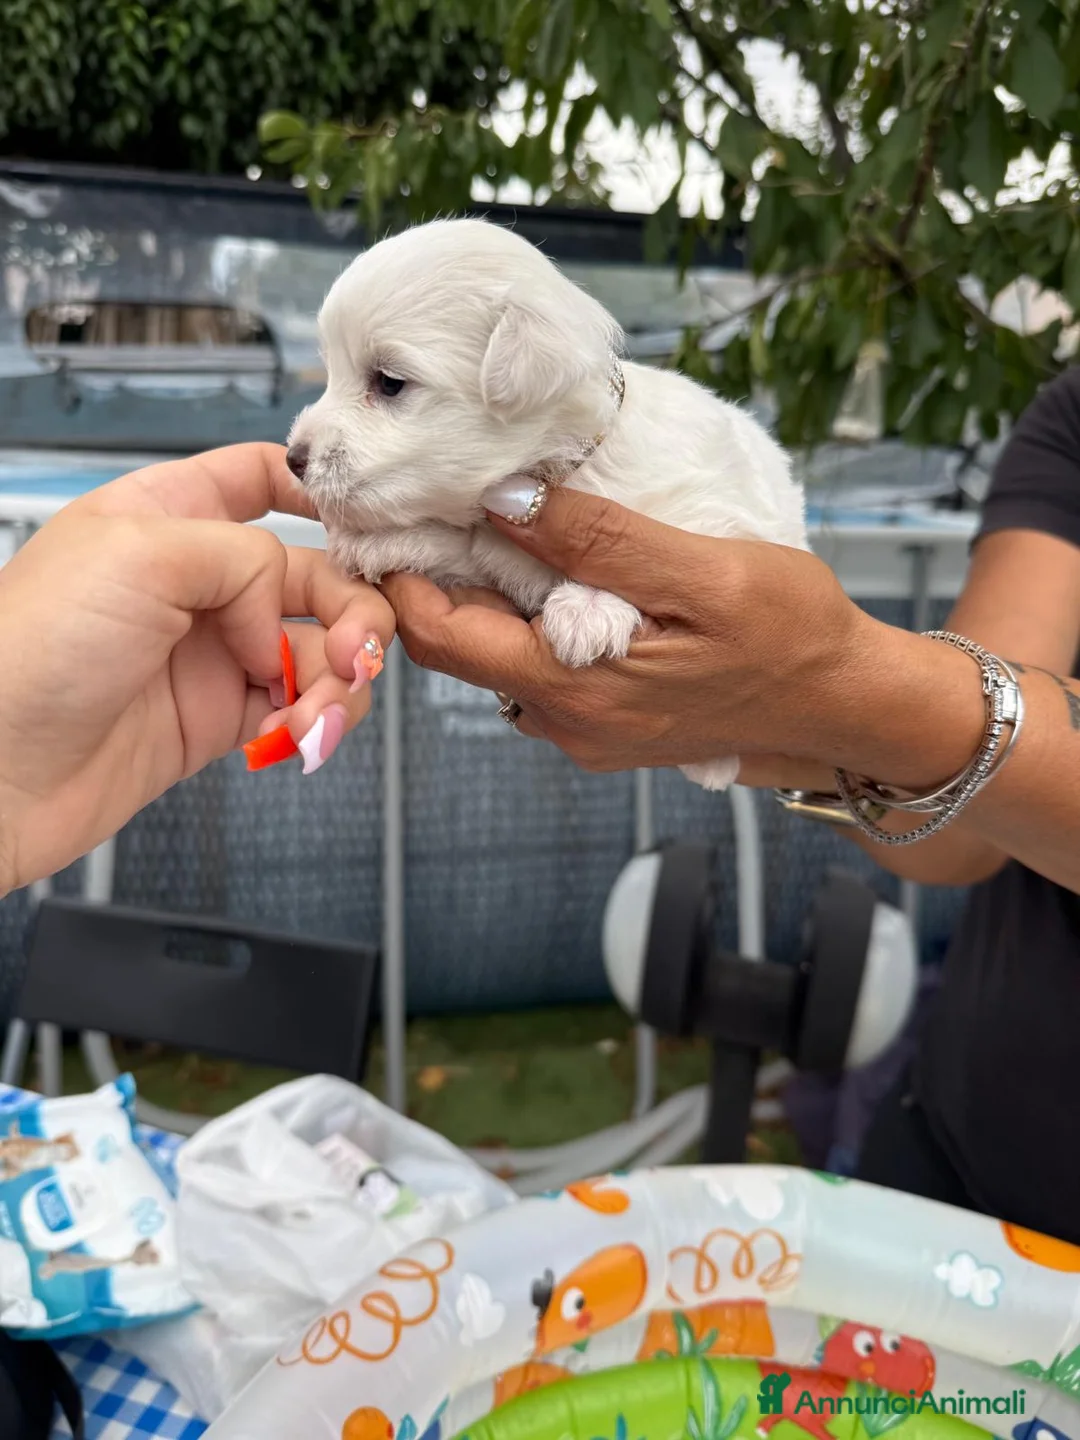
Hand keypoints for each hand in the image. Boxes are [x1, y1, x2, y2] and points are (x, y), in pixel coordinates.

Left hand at [0, 444, 393, 893]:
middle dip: (353, 611)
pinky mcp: (222, 718)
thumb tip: (283, 613)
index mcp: (169, 516)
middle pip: (315, 574)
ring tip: (322, 709)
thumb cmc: (29, 651)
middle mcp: (198, 581)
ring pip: (321, 648)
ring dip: (343, 676)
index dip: (317, 492)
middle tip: (355, 653)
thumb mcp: (138, 553)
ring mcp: (214, 652)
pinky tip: (300, 732)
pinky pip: (301, 707)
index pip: (259, 479)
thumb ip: (242, 556)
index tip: (366, 523)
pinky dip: (318, 719)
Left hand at [382, 487, 874, 773]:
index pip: (440, 635)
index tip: (389, 506)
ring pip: (493, 657)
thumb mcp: (702, 572)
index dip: (401, 571)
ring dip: (478, 594)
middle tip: (427, 497)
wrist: (849, 702)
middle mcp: (566, 724)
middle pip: (455, 648)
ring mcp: (584, 730)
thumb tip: (502, 501)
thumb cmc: (792, 633)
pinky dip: (521, 616)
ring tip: (480, 518)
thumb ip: (598, 541)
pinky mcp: (606, 722)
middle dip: (429, 576)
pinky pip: (533, 668)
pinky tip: (542, 566)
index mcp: (576, 691)